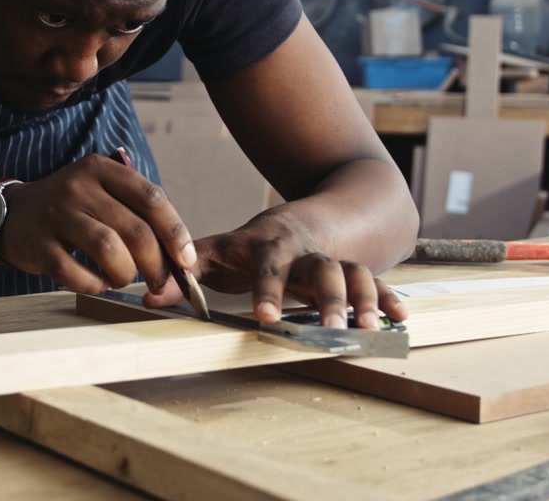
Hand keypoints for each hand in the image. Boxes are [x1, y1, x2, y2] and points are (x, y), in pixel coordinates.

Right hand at [0, 154, 197, 294]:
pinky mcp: (38, 244)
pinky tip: (97, 284)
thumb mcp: (101, 192)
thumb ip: (136, 213)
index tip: (187, 259)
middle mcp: (79, 186)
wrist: (11, 214)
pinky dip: (94, 285)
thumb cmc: (71, 209)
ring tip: (124, 278)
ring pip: (108, 250)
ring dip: (125, 274)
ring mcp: (56, 214)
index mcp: (101, 169)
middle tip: (161, 281)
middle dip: (156, 264)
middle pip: (134, 230)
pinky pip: (75, 273)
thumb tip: (180, 255)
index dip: (175, 232)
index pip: (150, 197)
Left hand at [143, 208, 407, 329]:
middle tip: (328, 328)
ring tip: (368, 330)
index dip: (267, 289)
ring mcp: (336, 261)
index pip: (268, 266)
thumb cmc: (254, 243)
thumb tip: (146, 296)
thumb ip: (185, 271)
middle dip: (326, 298)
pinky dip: (390, 299)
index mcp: (271, 246)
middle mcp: (307, 253)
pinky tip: (402, 321)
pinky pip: (378, 283)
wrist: (308, 217)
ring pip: (355, 275)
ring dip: (362, 302)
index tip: (263, 316)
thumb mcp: (219, 251)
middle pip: (322, 269)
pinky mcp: (357, 272)